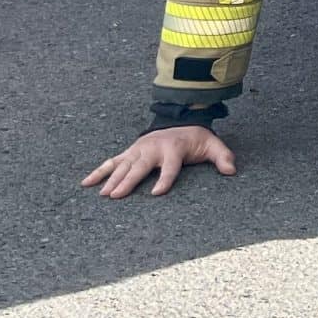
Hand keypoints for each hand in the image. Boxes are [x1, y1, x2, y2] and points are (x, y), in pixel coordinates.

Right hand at [83, 123, 236, 198]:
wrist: (180, 120)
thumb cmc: (195, 139)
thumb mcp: (212, 145)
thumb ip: (222, 156)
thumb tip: (231, 170)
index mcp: (174, 148)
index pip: (170, 166)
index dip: (165, 179)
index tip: (157, 194)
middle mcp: (154, 148)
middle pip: (140, 166)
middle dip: (128, 181)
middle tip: (116, 197)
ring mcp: (139, 149)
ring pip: (123, 165)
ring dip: (112, 179)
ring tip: (103, 195)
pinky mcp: (130, 152)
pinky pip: (112, 162)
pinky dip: (98, 172)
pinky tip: (85, 183)